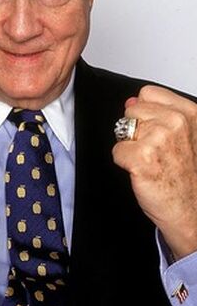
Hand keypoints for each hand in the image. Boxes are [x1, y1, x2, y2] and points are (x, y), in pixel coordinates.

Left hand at [112, 85, 196, 259]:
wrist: (194, 212)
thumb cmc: (189, 177)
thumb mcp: (184, 136)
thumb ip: (159, 113)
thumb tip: (131, 100)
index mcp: (188, 114)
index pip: (148, 93)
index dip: (145, 112)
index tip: (154, 129)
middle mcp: (175, 123)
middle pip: (131, 111)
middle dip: (136, 130)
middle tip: (154, 151)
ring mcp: (158, 139)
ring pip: (122, 130)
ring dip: (130, 146)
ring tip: (151, 161)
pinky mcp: (142, 158)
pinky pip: (117, 150)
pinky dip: (125, 162)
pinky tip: (143, 172)